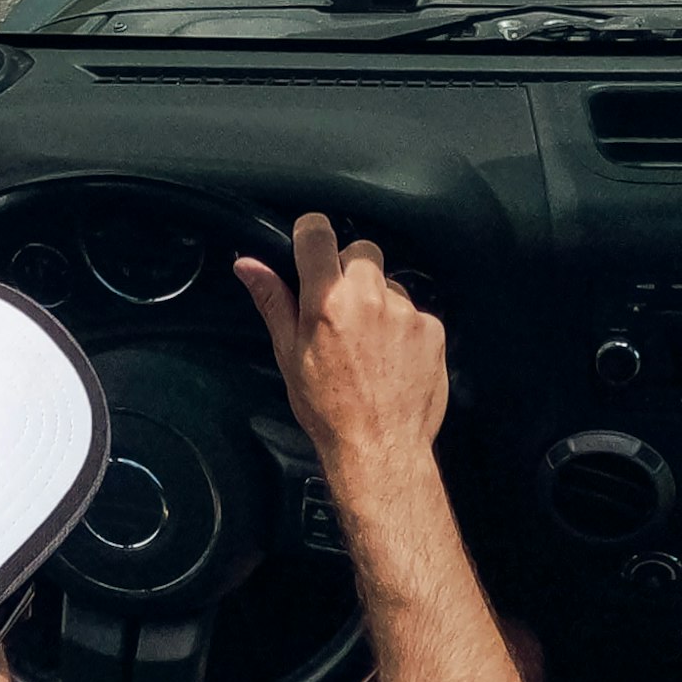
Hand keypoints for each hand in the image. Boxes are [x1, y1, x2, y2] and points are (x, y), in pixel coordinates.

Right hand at [235, 213, 447, 483]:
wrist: (380, 449)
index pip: (317, 233)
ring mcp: (405, 311)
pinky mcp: (433, 327)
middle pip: (361, 251)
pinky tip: (392, 358)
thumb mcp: (289, 355)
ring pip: (389, 283)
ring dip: (378, 301)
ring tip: (368, 344)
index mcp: (326, 301)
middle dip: (349, 270)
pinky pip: (415, 311)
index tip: (309, 248)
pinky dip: (404, 327)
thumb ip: (273, 302)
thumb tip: (248, 265)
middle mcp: (368, 298)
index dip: (311, 234)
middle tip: (340, 308)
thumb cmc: (328, 409)